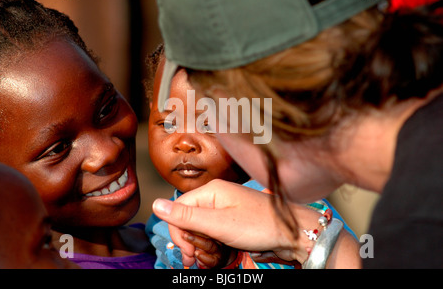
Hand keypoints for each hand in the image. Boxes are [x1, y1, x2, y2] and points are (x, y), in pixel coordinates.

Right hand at [152, 179, 308, 265]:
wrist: (293, 233)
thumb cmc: (261, 224)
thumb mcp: (220, 223)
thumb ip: (187, 216)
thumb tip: (156, 204)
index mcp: (212, 191)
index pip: (178, 209)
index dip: (178, 232)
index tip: (188, 252)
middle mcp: (216, 198)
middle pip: (188, 221)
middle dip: (191, 242)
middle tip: (201, 258)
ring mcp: (225, 210)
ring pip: (200, 230)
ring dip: (202, 246)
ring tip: (214, 257)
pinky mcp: (232, 223)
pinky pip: (213, 234)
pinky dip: (213, 246)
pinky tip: (220, 254)